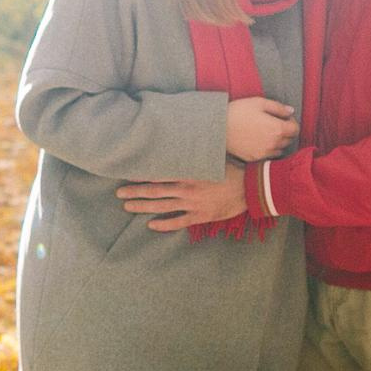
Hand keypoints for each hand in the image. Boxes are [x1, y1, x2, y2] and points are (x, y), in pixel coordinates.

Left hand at [117, 164, 246, 230]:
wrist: (250, 188)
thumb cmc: (233, 169)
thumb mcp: (212, 158)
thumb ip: (195, 156)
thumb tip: (180, 146)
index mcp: (188, 173)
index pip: (159, 174)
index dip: (142, 175)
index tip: (127, 174)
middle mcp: (186, 189)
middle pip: (154, 191)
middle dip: (135, 192)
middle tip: (119, 193)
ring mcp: (192, 204)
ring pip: (161, 206)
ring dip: (143, 207)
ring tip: (128, 206)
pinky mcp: (200, 216)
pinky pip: (178, 222)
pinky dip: (164, 224)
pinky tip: (151, 225)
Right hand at [224, 97, 297, 161]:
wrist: (218, 127)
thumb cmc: (238, 112)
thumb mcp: (259, 103)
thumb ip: (278, 107)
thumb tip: (290, 111)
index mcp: (277, 129)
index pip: (295, 129)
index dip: (291, 122)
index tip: (283, 118)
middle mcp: (273, 144)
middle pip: (289, 140)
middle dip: (285, 131)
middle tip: (274, 123)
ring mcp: (264, 153)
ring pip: (279, 149)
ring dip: (277, 142)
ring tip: (265, 132)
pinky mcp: (254, 158)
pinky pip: (267, 155)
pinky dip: (267, 148)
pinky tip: (257, 140)